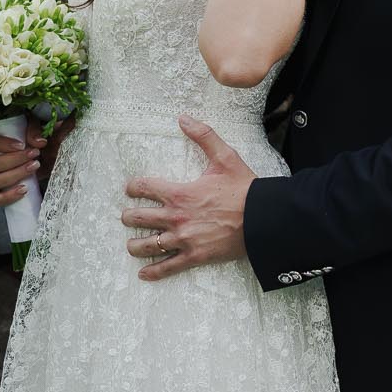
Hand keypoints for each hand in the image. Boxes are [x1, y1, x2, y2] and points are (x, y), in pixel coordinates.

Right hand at [0, 120, 70, 205]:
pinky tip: (24, 189)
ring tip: (34, 167)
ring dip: (14, 176)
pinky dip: (8, 197)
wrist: (33, 152)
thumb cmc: (26, 134)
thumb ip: (34, 129)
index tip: (22, 145)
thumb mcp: (31, 124)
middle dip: (12, 161)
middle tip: (34, 154)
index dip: (1, 145)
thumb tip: (39, 142)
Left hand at [120, 115, 257, 279]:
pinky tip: (143, 273)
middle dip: (129, 217)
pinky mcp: (194, 256)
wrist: (263, 218)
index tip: (130, 188)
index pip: (144, 188)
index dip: (133, 187)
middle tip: (128, 216)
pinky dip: (153, 272)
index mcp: (180, 193)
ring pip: (148, 245)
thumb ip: (203, 136)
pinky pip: (168, 267)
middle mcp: (176, 217)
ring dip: (135, 245)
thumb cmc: (244, 188)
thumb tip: (184, 118)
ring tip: (131, 244)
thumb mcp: (225, 157)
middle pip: (139, 219)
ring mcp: (184, 239)